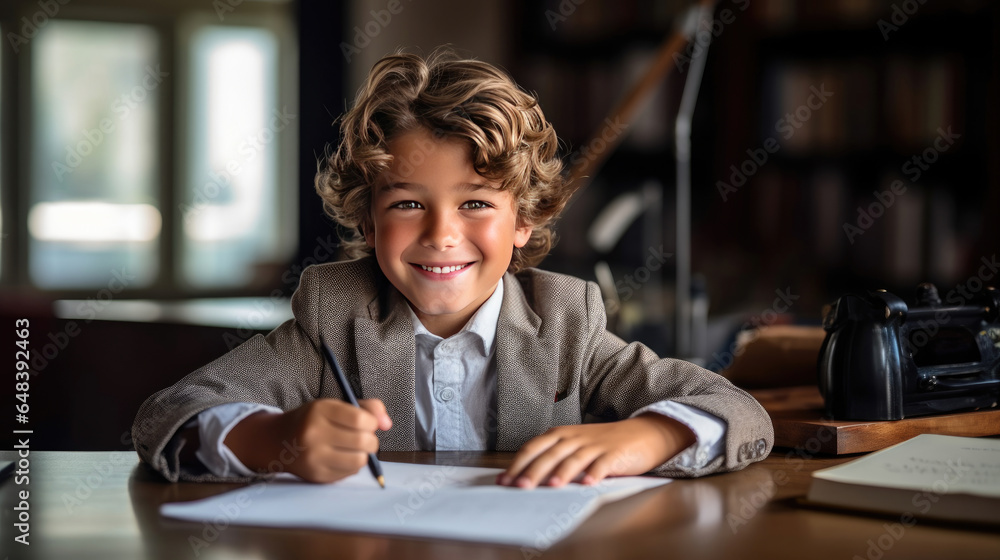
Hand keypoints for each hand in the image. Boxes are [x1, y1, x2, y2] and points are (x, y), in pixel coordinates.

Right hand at [225, 398, 391, 482]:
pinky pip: (349, 473)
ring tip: (354, 448)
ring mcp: (314, 457)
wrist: (278, 441)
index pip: (360, 419)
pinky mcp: (316, 475)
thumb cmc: (314, 420)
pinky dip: (352, 465)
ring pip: (359, 460)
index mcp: (320, 410)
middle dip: (371, 440)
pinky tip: (341, 457)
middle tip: (364, 437)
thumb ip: (366, 408)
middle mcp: (314, 434)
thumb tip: (387, 424)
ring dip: (363, 454)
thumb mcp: (335, 405)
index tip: (368, 423)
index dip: (372, 422)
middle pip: (363, 441)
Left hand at [496, 413, 694, 488]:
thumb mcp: (573, 445)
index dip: (517, 463)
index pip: (533, 447)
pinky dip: (595, 473)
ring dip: (562, 472)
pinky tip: (588, 484)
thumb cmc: (601, 443)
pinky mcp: (614, 455)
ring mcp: (595, 446)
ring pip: (574, 458)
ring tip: (551, 486)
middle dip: (533, 470)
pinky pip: (603, 464)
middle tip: (520, 487)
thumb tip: (524, 477)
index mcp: (560, 435)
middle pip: (550, 453)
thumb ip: (552, 458)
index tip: (504, 480)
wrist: (639, 434)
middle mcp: (574, 438)